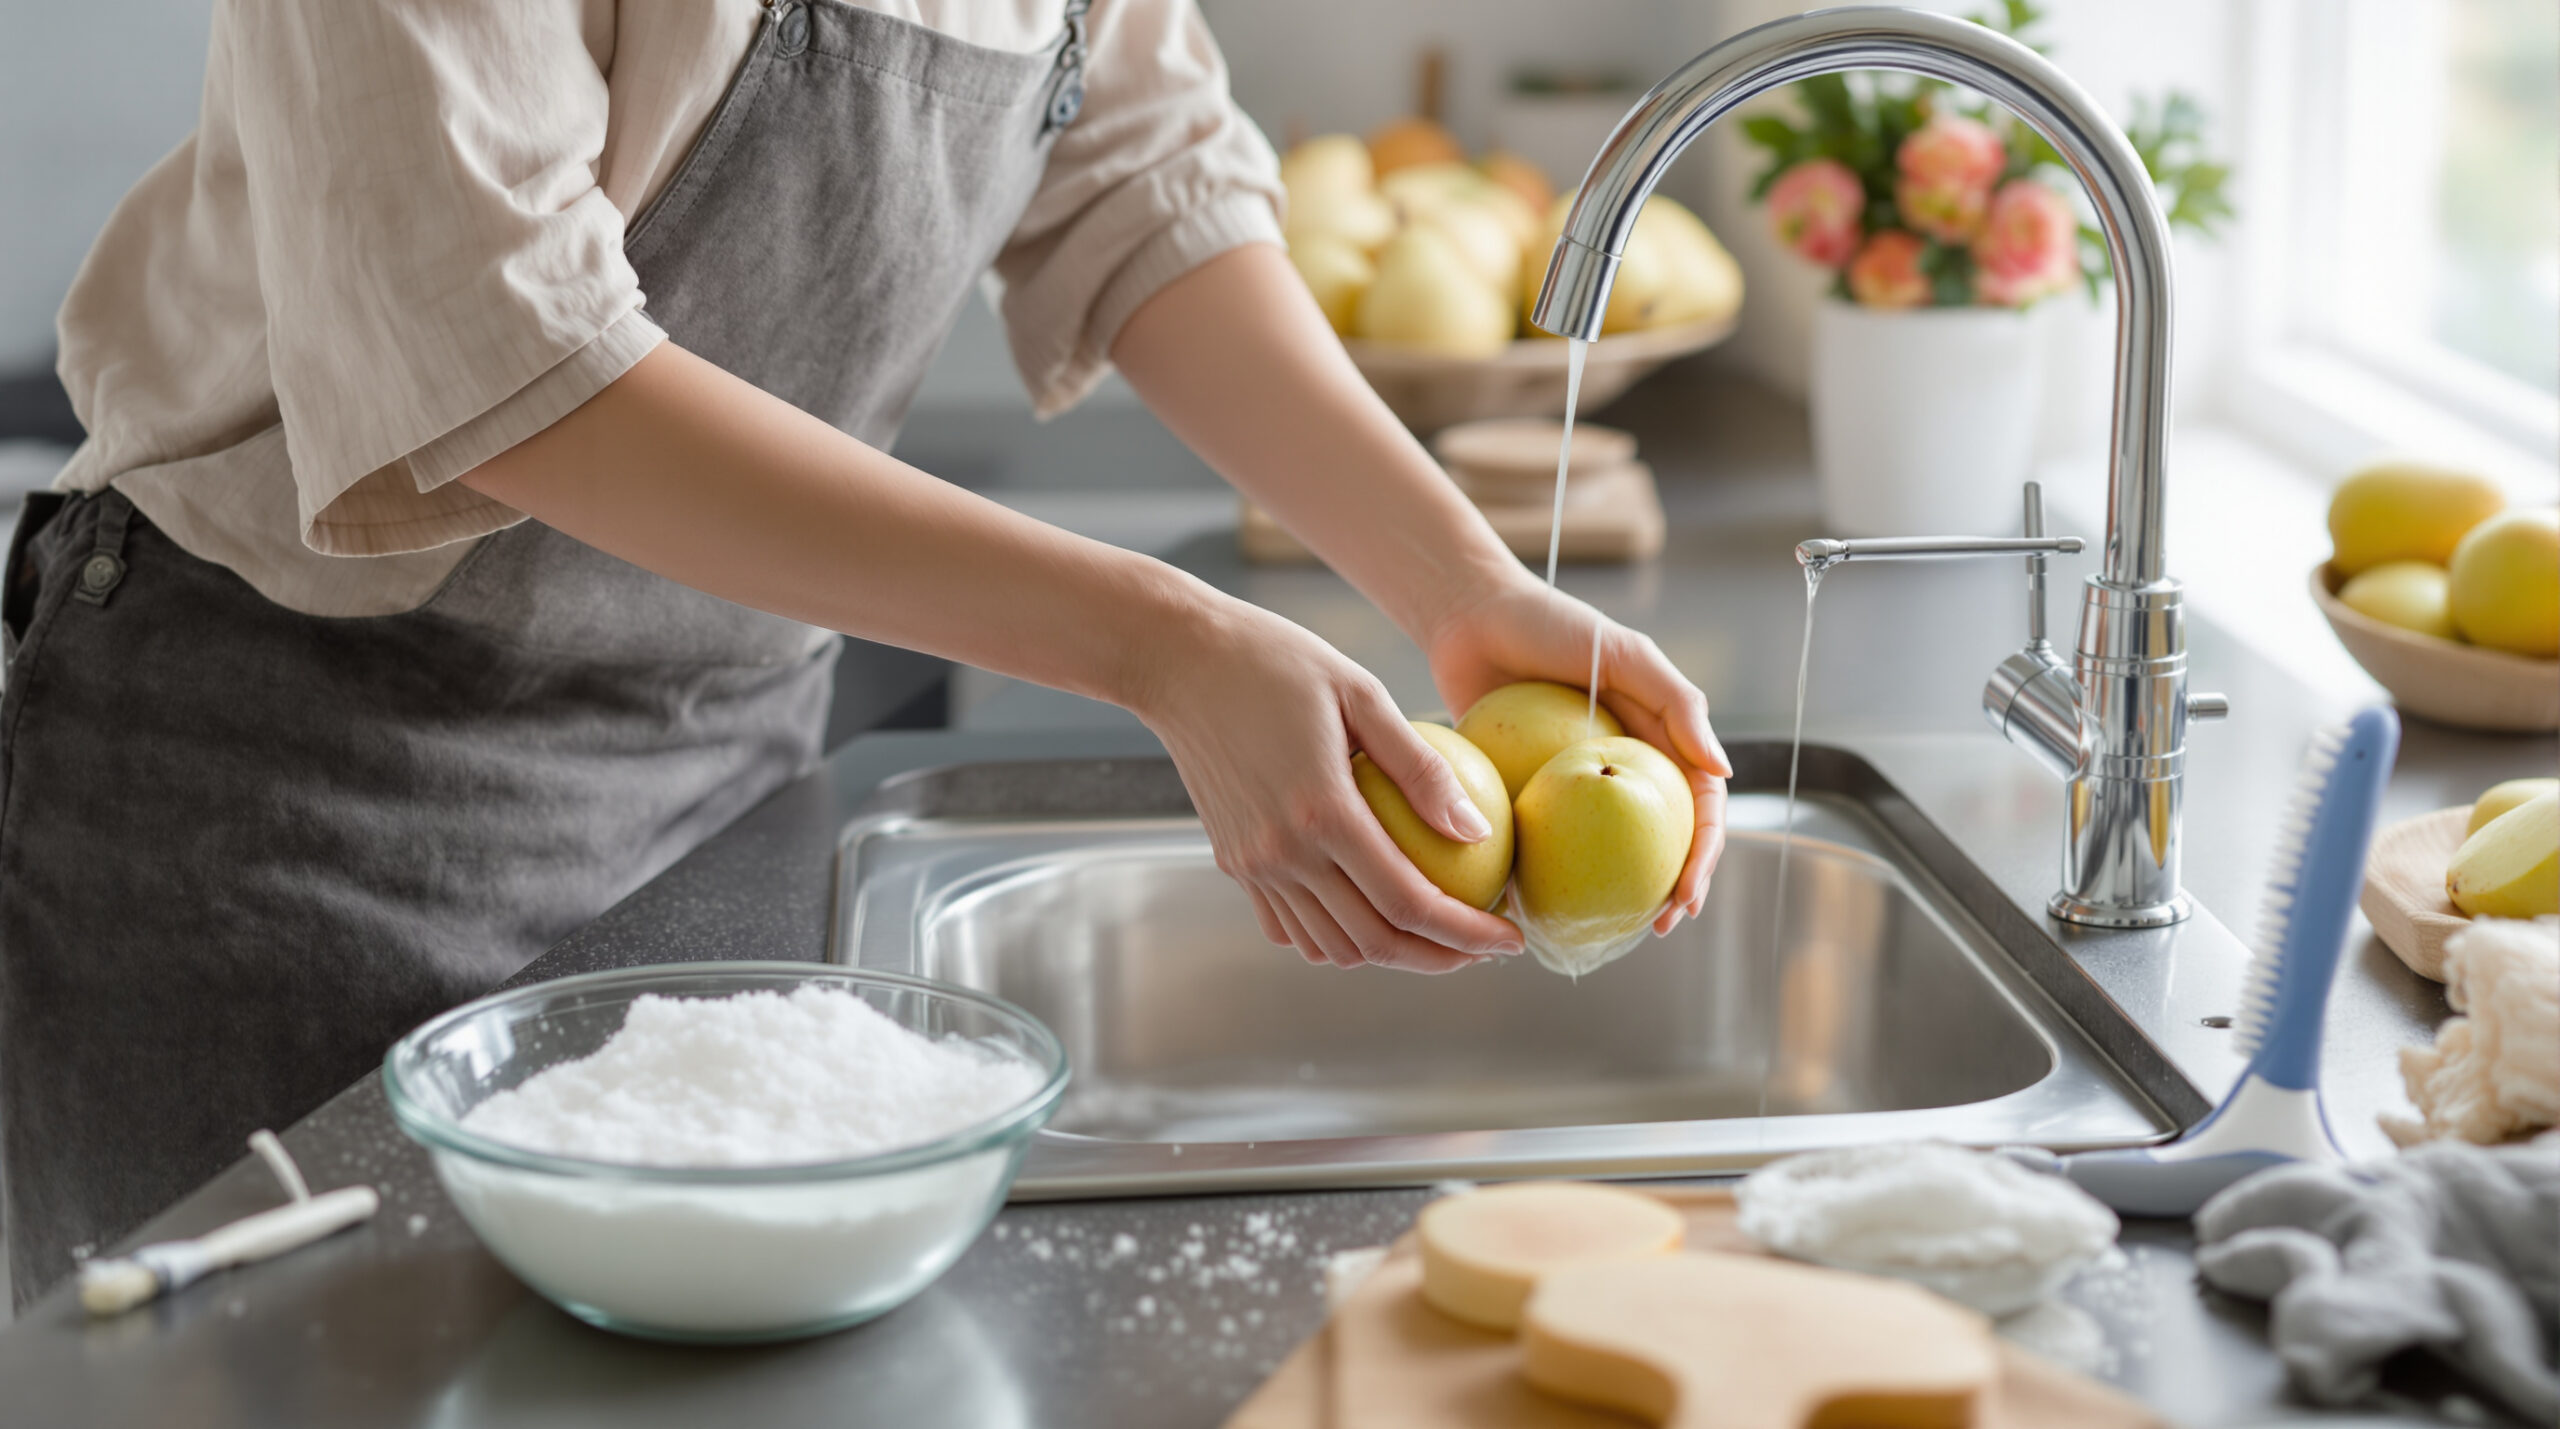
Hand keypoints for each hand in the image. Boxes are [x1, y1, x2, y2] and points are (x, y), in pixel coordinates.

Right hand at [1130, 597, 1526, 973]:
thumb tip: (1477, 832)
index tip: (1510, 938)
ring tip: (1436, 932)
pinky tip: (1372, 911)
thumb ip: (1420, 768)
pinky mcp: (1233, 863)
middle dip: (1440, 958)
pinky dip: (1338, 936)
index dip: (1468, 932)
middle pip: (1375, 942)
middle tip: (1482, 943)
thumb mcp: (1362, 692)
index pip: (1410, 902)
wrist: (1176, 662)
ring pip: (1332, 947)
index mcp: (1322, 811)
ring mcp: (1252, 865)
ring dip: (1390, 953)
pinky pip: (1292, 927)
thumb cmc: (1277, 660)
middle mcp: (1282, 852)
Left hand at [1422, 570, 1731, 934]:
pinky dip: (1540, 877)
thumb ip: (1676, 701)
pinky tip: (1533, 912)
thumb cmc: (1549, 623)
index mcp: (1656, 742)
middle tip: (1656, 928)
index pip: (1695, 810)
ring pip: (1598, 857)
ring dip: (1609, 898)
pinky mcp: (1520, 792)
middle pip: (1656, 844)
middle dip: (1667, 893)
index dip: (1700, 857)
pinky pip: (1536, 842)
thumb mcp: (1621, 652)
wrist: (1468, 616)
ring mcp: (1569, 787)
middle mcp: (1618, 770)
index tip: (1686, 898)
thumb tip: (1722, 770)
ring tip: (1603, 934)